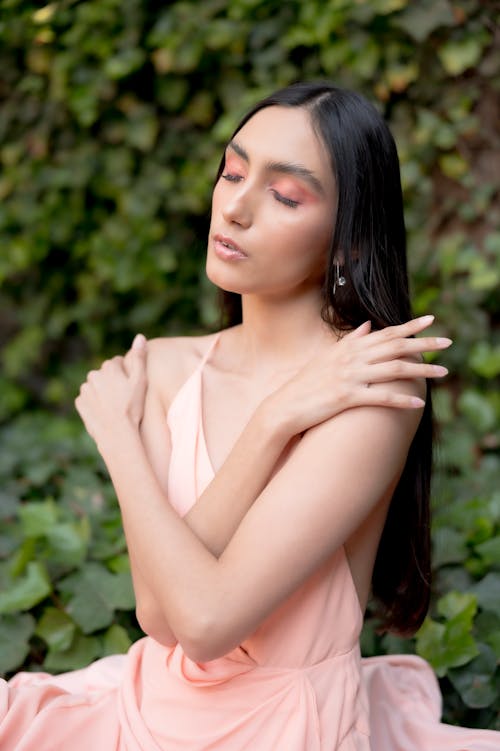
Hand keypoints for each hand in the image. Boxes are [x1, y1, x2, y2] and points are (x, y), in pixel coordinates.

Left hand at [75, 334, 147, 448]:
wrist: (117, 433)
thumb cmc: (132, 407)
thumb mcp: (140, 381)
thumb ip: (139, 357)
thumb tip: (140, 336)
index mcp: (108, 367)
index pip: (117, 364)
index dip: (125, 375)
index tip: (130, 388)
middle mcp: (93, 375)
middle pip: (105, 375)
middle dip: (112, 382)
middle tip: (123, 398)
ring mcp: (85, 390)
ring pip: (96, 387)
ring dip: (103, 393)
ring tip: (114, 406)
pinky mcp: (80, 403)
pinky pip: (88, 399)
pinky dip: (94, 403)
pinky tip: (104, 412)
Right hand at [263, 315, 450, 436]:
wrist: (284, 406)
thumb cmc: (307, 384)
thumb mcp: (327, 357)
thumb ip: (350, 341)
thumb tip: (367, 326)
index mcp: (349, 348)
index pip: (385, 333)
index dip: (409, 326)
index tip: (431, 320)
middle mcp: (352, 359)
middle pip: (395, 348)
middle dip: (424, 344)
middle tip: (448, 342)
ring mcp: (350, 378)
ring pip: (394, 370)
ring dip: (421, 371)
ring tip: (443, 372)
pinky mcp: (347, 398)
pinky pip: (380, 398)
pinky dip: (401, 400)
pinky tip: (419, 403)